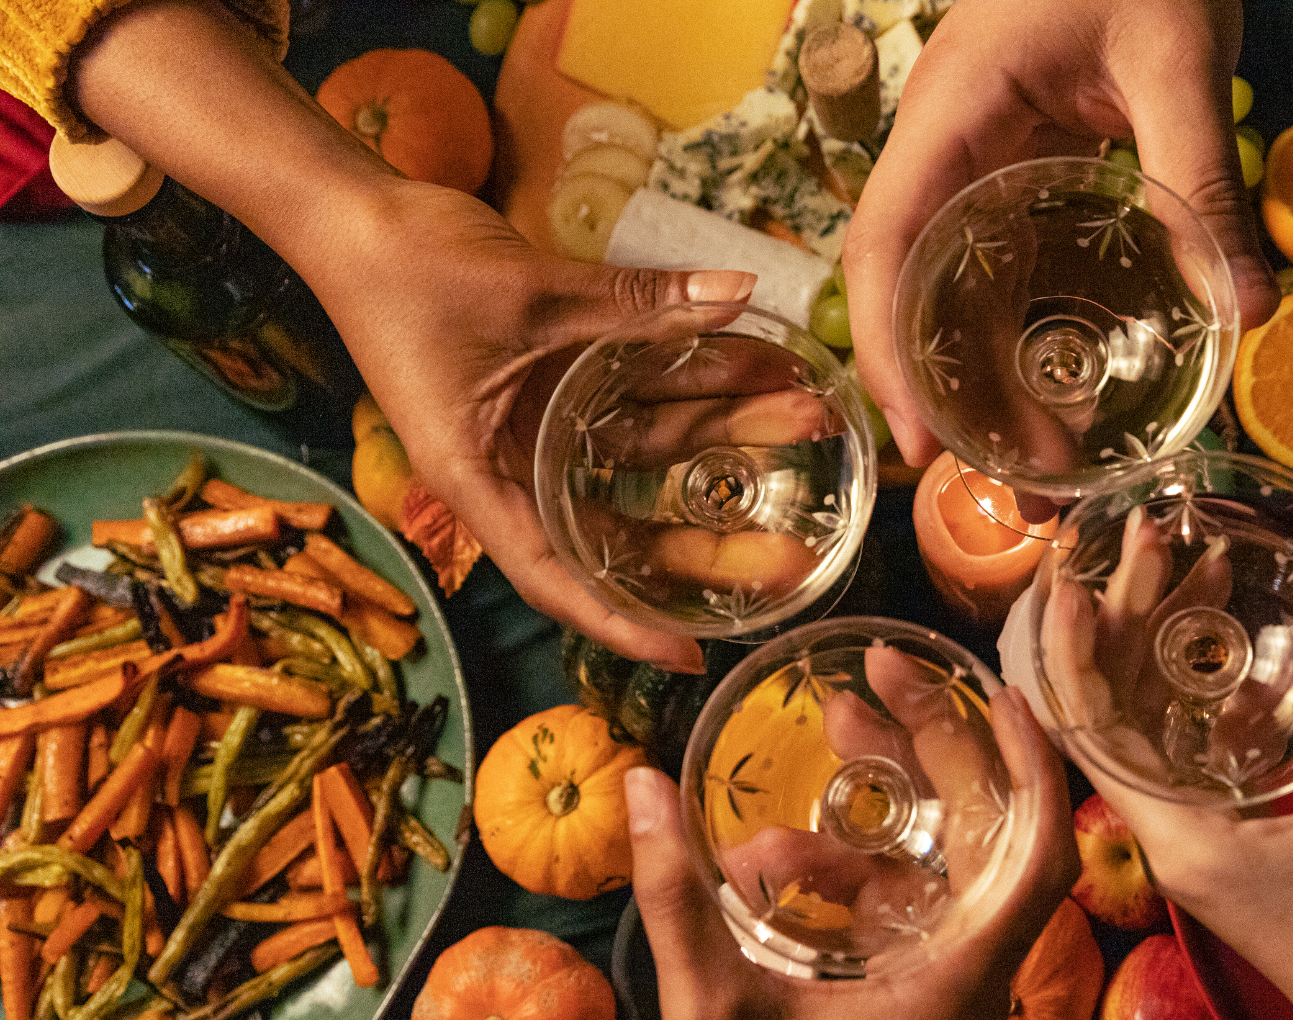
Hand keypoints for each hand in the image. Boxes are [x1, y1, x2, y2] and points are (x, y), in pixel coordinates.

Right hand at [68, 0, 833, 670]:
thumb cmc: (410, 268)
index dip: (622, 623)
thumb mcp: (533, 293)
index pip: (557, 576)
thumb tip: (738, 292)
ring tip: (806, 416)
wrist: (354, 210)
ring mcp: (536, 423)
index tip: (689, 656)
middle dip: (709, 536)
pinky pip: (633, 397)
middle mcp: (512, 465)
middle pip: (620, 525)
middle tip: (795, 550)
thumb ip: (637, 303)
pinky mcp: (553, 379)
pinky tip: (755, 369)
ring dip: (722, 434)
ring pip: (643, 451)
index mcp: (480, 479)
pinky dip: (689, 385)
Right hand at [625, 684, 1078, 1018]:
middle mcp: (970, 975)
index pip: (1041, 859)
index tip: (1002, 693)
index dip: (1038, 769)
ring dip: (882, 802)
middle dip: (933, 745)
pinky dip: (852, 871)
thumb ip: (675, 899)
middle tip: (872, 674)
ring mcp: (942, 988)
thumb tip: (638, 785)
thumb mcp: (712, 1009)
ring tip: (827, 729)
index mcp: (960, 977)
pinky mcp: (909, 1000)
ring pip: (937, 869)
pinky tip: (774, 853)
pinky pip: (901, 913)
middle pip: (986, 835)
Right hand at [843, 0, 1278, 466]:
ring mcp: (978, 160)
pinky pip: (1004, 267)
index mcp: (952, 116)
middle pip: (914, 291)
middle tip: (1019, 492)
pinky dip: (1025, 338)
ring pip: (957, 291)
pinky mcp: (1020, 168)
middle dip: (951, 399)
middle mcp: (946, 148)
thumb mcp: (1178, 57)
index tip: (925, 441)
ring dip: (990, 383)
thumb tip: (1249, 310)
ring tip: (1050, 471)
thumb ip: (1202, 177)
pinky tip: (1066, 395)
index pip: (883, 245)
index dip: (889, 350)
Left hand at [1045, 566, 1292, 1019]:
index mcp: (1180, 838)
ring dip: (1178, 654)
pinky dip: (1225, 704)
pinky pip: (1206, 758)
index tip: (1072, 578)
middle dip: (1132, 623)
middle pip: (1121, 714)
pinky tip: (1264, 656)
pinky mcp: (1236, 847)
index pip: (1091, 732)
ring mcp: (1201, 843)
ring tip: (1204, 569)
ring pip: (1163, 730)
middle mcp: (1174, 838)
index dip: (1075, 653)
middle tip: (1150, 539)